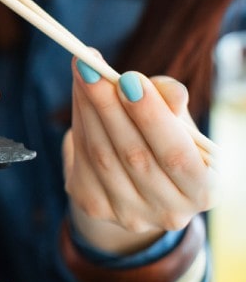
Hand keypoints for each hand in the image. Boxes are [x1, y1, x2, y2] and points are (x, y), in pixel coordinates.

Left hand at [63, 62, 216, 254]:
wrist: (137, 182)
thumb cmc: (165, 141)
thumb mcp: (179, 123)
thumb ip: (173, 104)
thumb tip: (168, 89)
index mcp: (204, 190)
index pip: (176, 155)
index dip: (151, 117)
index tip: (129, 79)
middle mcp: (169, 211)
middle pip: (133, 155)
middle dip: (109, 105)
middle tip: (91, 67)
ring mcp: (130, 215)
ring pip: (101, 155)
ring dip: (88, 108)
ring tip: (84, 71)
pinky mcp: (96, 206)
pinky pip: (81, 159)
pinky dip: (79, 122)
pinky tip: (80, 96)